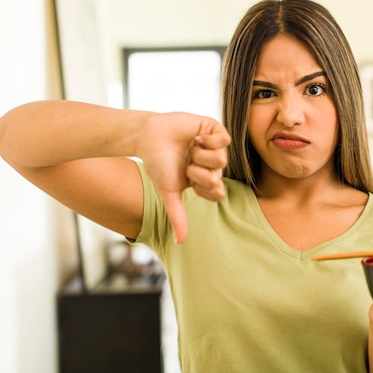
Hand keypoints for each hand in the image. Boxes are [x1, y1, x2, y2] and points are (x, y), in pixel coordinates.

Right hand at [137, 112, 230, 242]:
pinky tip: (196, 137)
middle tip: (186, 162)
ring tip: (190, 149)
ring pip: (222, 159)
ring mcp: (214, 146)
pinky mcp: (213, 129)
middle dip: (197, 171)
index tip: (188, 180)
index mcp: (205, 179)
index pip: (218, 192)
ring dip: (200, 155)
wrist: (148, 137)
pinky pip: (224, 140)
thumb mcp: (169, 192)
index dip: (203, 188)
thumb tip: (180, 243)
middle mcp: (212, 164)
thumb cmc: (158, 164)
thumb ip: (178, 216)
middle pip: (218, 176)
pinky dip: (209, 140)